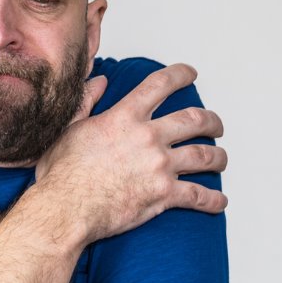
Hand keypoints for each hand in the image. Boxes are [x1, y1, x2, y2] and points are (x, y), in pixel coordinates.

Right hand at [35, 63, 227, 243]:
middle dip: (212, 121)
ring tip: (220, 159)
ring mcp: (160, 166)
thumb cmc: (61, 173)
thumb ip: (86, 101)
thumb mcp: (68, 128)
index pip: (160, 85)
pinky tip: (219, 201)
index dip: (180, 75)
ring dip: (219, 157)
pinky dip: (213, 199)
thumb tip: (100, 81)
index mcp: (124, 118)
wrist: (65, 208)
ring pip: (205, 155)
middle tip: (215, 126)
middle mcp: (148, 138)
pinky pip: (199, 195)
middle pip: (195, 120)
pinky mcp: (164, 194)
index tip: (190, 74)